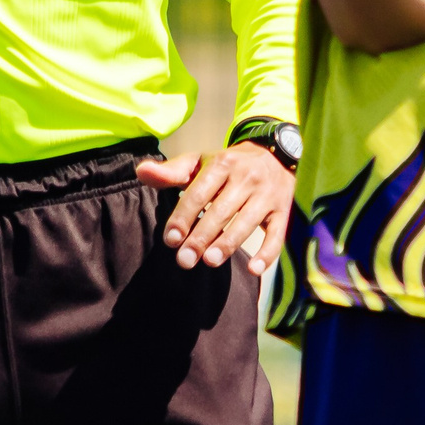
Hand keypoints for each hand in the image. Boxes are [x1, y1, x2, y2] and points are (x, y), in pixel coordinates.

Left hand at [138, 142, 294, 273]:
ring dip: (228, 243)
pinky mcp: (283, 210)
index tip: (171, 240)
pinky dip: (267, 253)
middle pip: (221, 210)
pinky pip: (277, 234)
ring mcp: (267, 194)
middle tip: (184, 260)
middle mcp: (246, 177)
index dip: (184, 216)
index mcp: (222, 163)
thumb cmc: (227, 165)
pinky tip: (253, 270)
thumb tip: (140, 172)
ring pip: (247, 222)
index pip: (199, 192)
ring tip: (210, 261)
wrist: (274, 154)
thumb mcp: (200, 163)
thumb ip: (171, 172)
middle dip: (201, 236)